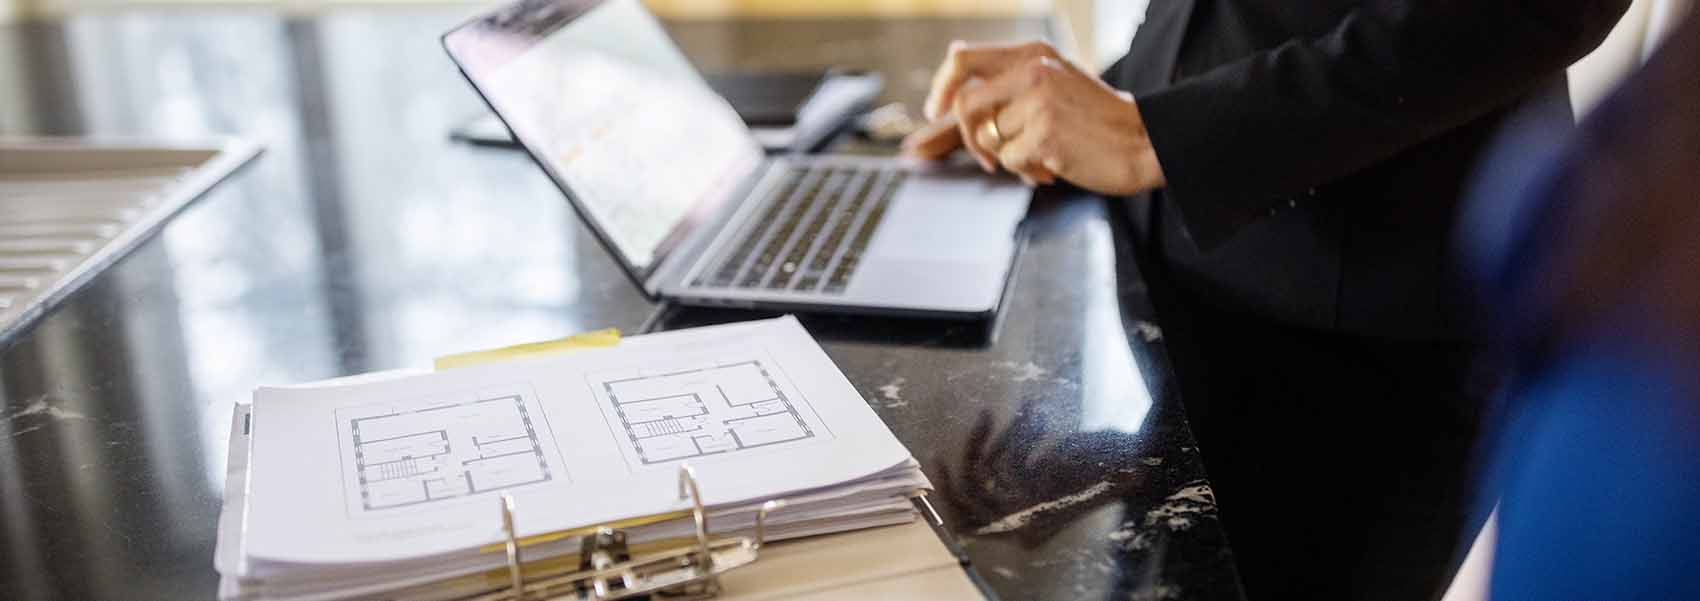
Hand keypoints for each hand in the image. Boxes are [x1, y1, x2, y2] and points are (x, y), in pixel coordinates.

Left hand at [901, 41, 1165, 195]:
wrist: (1143, 142)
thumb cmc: (1096, 118)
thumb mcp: (1053, 80)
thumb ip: (1007, 73)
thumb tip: (952, 54)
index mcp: (1033, 53)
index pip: (963, 61)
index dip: (942, 88)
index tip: (935, 111)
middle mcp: (1034, 71)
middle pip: (967, 106)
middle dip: (969, 138)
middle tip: (988, 158)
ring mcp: (1039, 102)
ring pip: (991, 139)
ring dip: (1011, 158)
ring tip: (1042, 158)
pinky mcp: (1045, 135)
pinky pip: (1010, 161)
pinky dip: (1027, 171)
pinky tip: (1054, 167)